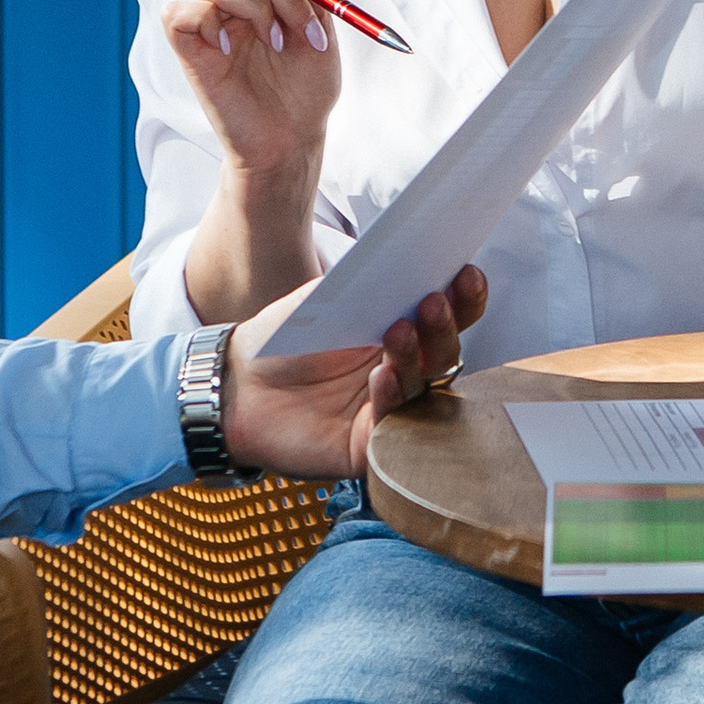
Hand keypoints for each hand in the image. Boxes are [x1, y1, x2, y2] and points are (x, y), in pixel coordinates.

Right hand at [161, 0, 339, 184]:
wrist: (295, 138)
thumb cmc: (306, 88)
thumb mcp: (320, 23)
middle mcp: (228, 1)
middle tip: (302, 28)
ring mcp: (208, 24)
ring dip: (256, 7)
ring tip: (276, 44)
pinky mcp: (189, 51)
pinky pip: (178, 13)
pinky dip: (209, 23)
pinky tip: (231, 51)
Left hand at [224, 264, 489, 477]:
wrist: (236, 384)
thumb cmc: (285, 340)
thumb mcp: (328, 298)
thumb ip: (370, 282)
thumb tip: (413, 257)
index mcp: (402, 333)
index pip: (448, 317)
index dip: (464, 298)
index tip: (467, 273)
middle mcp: (404, 372)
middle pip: (446, 353)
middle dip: (445, 326)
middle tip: (433, 302)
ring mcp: (390, 410)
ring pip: (424, 386)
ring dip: (417, 356)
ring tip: (400, 330)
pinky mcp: (369, 445)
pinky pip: (392, 422)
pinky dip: (391, 396)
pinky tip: (382, 375)